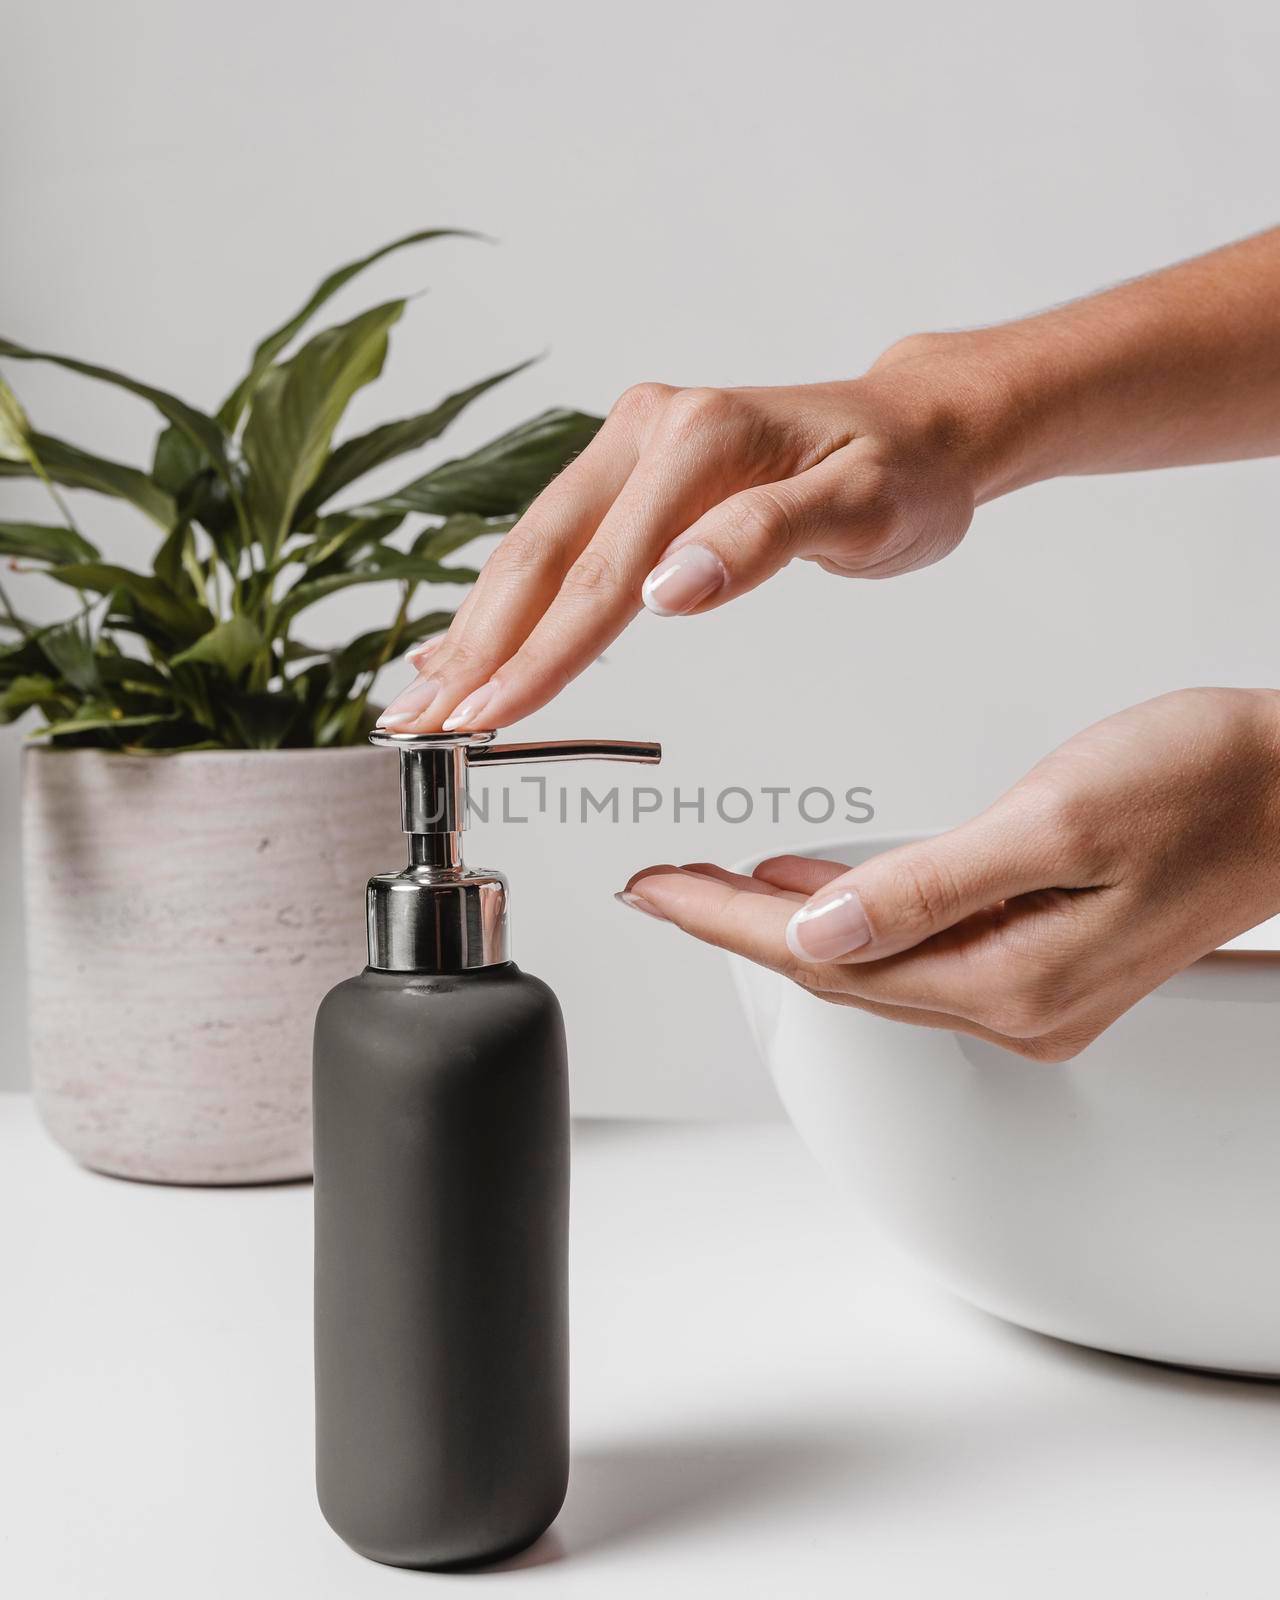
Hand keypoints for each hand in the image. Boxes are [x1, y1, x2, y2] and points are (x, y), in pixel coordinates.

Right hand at [377, 334, 1015, 731]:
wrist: (918, 429)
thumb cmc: (902, 473)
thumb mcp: (861, 509)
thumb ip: (761, 543)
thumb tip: (666, 591)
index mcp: (696, 439)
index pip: (602, 574)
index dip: (540, 656)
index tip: (486, 718)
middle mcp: (647, 429)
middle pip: (541, 558)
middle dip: (477, 652)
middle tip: (420, 726)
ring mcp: (631, 445)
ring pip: (533, 551)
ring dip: (475, 631)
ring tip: (419, 700)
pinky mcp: (630, 470)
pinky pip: (554, 542)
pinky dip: (505, 602)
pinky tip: (459, 644)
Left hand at [617, 689, 1279, 1060]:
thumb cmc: (1204, 784)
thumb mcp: (1054, 820)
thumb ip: (929, 885)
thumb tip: (818, 929)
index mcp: (1008, 980)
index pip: (823, 958)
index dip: (725, 922)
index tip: (654, 890)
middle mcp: (1016, 1008)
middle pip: (837, 972)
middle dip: (738, 926)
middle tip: (662, 884)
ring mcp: (1033, 994)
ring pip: (874, 965)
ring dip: (789, 925)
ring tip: (711, 885)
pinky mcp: (1046, 964)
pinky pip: (921, 951)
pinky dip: (857, 917)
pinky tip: (820, 888)